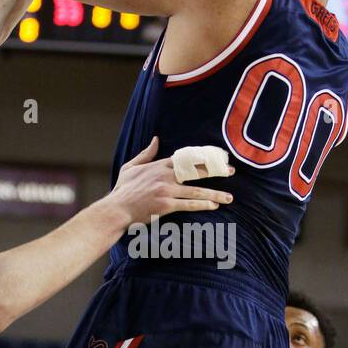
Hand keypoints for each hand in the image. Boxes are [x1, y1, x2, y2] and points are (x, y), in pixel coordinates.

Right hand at [107, 136, 233, 225]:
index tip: (217, 157)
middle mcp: (165, 176)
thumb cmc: (123, 189)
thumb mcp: (132, 166)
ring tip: (229, 197)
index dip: (204, 156)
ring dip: (215, 194)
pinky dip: (203, 205)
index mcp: (159, 165)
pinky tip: (214, 206)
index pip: (187, 157)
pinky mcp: (166, 205)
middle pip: (196, 172)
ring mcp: (166, 190)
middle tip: (231, 171)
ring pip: (197, 191)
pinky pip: (189, 204)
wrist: (117, 208)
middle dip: (216, 171)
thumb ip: (146, 153)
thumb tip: (156, 139)